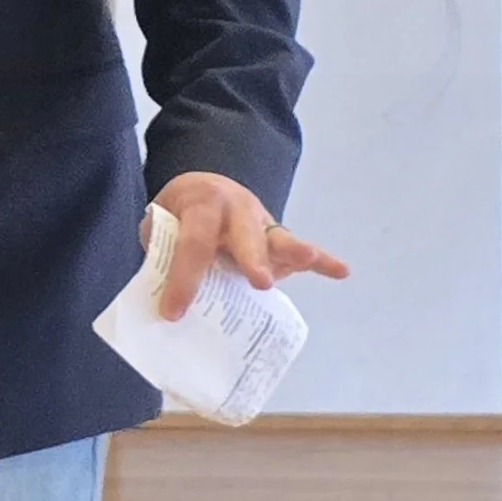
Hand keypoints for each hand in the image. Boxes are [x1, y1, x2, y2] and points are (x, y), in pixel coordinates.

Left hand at [150, 171, 349, 321]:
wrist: (204, 187)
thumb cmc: (180, 214)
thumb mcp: (161, 222)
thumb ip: (160, 250)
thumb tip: (159, 292)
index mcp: (202, 204)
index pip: (193, 243)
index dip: (183, 278)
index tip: (173, 313)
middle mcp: (235, 209)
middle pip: (243, 234)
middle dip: (251, 258)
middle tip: (260, 282)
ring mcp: (260, 222)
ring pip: (277, 236)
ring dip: (293, 250)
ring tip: (309, 257)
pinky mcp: (276, 237)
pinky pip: (299, 250)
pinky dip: (322, 261)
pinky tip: (342, 271)